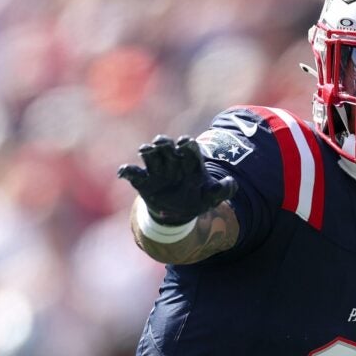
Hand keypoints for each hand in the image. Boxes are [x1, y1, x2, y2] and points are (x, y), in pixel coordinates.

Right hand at [118, 135, 237, 225]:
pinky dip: (127, 171)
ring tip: (146, 150)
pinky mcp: (144, 181)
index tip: (185, 143)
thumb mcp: (213, 197)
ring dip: (148, 151)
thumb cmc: (198, 198)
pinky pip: (133, 173)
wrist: (179, 212)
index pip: (190, 149)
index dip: (188, 145)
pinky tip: (124, 171)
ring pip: (150, 155)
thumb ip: (224, 190)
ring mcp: (157, 170)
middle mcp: (173, 162)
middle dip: (164, 143)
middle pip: (167, 147)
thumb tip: (232, 183)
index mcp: (191, 162)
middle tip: (161, 143)